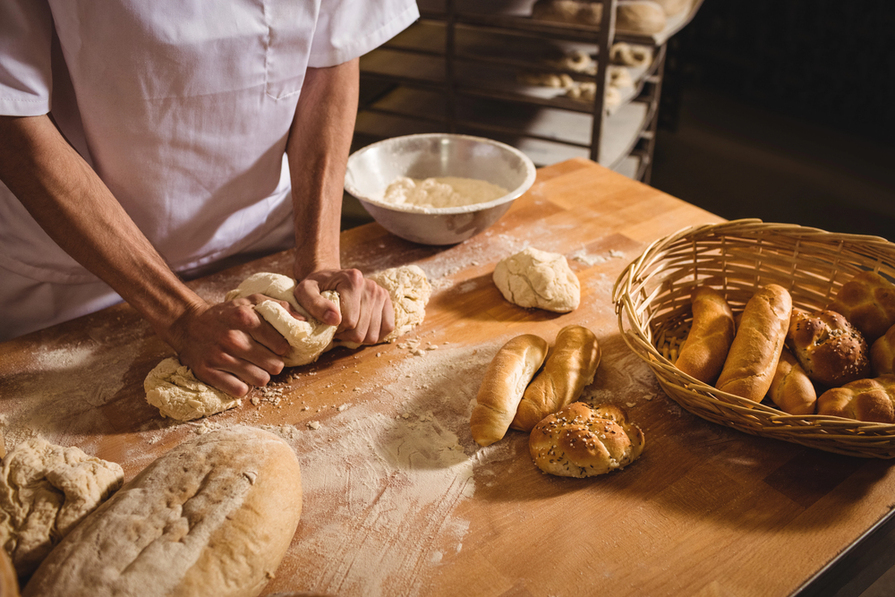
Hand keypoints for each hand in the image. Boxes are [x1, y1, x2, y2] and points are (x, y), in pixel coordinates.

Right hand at [167, 295, 296, 396]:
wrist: (188, 324)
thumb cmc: (226, 314)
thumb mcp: (251, 301)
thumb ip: (280, 306)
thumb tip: (304, 321)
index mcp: (245, 318)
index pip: (282, 345)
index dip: (282, 348)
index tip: (276, 347)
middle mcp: (232, 338)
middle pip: (274, 365)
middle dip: (273, 363)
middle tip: (265, 358)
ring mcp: (219, 357)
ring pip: (261, 380)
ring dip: (260, 375)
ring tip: (252, 366)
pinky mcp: (208, 373)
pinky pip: (240, 390)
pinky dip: (242, 386)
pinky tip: (239, 375)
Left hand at [294, 269, 394, 344]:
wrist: (329, 278)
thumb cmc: (316, 287)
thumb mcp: (304, 292)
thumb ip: (315, 305)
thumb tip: (335, 320)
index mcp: (353, 280)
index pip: (350, 321)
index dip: (336, 329)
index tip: (328, 322)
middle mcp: (371, 286)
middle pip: (362, 331)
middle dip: (346, 335)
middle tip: (336, 327)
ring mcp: (381, 293)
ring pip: (374, 335)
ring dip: (358, 337)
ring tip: (347, 327)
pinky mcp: (387, 301)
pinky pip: (388, 328)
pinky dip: (374, 334)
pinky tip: (361, 328)